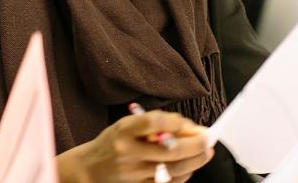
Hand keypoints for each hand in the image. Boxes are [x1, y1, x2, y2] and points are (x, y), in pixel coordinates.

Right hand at [56, 109, 213, 182]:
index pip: (152, 123)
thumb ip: (152, 125)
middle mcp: (128, 152)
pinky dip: (183, 174)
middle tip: (209, 139)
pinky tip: (189, 167)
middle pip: (170, 149)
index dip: (175, 122)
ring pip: (174, 169)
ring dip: (195, 160)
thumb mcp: (124, 126)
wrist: (87, 171)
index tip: (191, 124)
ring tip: (205, 152)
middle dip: (196, 144)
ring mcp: (134, 173)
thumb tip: (187, 127)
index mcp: (123, 131)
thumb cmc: (111, 144)